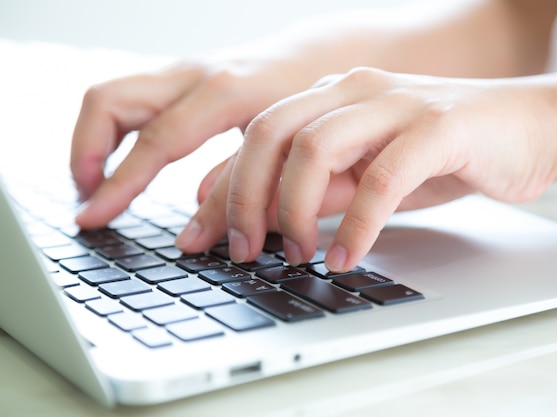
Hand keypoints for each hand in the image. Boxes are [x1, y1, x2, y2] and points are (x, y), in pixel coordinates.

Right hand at [71, 57, 311, 228]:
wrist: (317, 57)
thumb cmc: (307, 103)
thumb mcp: (282, 149)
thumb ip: (238, 189)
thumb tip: (193, 236)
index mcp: (224, 93)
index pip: (155, 142)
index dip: (118, 185)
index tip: (92, 218)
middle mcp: (193, 74)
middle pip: (109, 101)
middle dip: (85, 154)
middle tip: (91, 200)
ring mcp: (182, 71)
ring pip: (109, 95)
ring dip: (91, 142)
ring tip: (95, 187)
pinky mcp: (178, 77)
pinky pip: (126, 98)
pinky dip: (110, 132)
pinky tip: (118, 163)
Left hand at [176, 67, 556, 270]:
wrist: (531, 128)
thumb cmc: (447, 152)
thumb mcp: (370, 173)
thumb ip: (322, 188)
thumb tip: (267, 217)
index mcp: (333, 97)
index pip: (258, 137)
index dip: (221, 187)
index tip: (198, 233)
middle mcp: (355, 90)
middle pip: (272, 132)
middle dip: (245, 196)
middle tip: (243, 249)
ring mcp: (396, 104)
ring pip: (316, 146)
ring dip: (294, 208)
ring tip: (294, 254)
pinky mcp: (439, 126)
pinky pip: (383, 176)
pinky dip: (358, 222)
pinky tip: (346, 256)